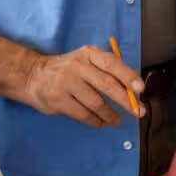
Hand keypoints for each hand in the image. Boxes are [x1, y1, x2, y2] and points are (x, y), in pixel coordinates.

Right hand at [24, 45, 145, 127]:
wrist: (33, 75)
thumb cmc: (68, 70)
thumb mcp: (85, 61)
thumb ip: (106, 71)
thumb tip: (132, 91)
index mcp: (89, 53)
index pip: (112, 63)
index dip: (129, 76)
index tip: (141, 89)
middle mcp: (78, 65)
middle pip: (107, 85)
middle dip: (126, 101)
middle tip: (138, 112)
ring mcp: (66, 83)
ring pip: (96, 103)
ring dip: (110, 115)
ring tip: (116, 120)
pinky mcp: (58, 99)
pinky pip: (83, 114)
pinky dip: (96, 120)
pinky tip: (101, 122)